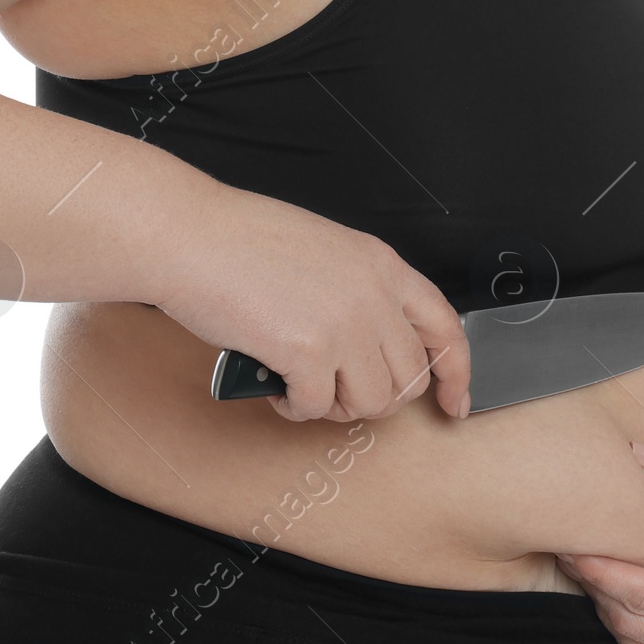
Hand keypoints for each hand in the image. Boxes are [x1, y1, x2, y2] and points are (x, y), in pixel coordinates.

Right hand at [154, 181, 471, 425]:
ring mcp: (345, 323)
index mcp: (381, 263)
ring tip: (297, 384)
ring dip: (331, 406)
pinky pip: (315, 408)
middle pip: (406, 380)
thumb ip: (357, 290)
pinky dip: (292, 406)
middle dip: (369, 398)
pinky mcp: (308, 351)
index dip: (455, 374)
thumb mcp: (322, 249)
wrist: (188, 235)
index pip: (445, 327)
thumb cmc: (237, 240)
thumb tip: (366, 346)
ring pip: (369, 402)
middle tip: (330, 390)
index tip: (451, 403)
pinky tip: (272, 383)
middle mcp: (373, 293)